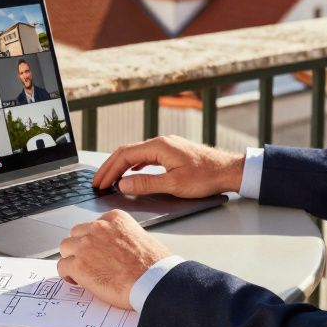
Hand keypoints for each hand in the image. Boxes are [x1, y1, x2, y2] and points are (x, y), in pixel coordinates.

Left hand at [56, 210, 169, 308]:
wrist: (153, 281)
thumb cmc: (153, 264)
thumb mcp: (141, 237)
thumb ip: (122, 237)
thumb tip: (114, 248)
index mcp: (115, 218)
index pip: (94, 224)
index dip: (94, 239)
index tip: (97, 250)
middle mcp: (98, 228)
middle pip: (76, 233)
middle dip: (80, 246)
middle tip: (88, 260)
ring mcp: (86, 246)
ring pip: (65, 247)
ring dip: (71, 258)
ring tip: (80, 270)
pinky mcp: (79, 265)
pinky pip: (62, 266)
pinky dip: (67, 274)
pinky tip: (76, 280)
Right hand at [93, 135, 243, 197]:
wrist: (228, 170)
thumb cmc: (205, 176)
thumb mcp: (174, 184)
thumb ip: (146, 184)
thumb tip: (123, 184)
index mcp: (159, 146)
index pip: (124, 155)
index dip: (109, 170)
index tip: (100, 183)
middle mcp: (161, 142)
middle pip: (127, 152)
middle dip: (110, 167)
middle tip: (98, 182)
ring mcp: (167, 146)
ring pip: (136, 153)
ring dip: (121, 166)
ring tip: (110, 179)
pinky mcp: (172, 152)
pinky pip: (146, 156)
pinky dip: (134, 165)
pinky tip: (132, 173)